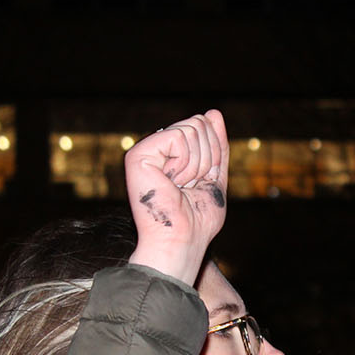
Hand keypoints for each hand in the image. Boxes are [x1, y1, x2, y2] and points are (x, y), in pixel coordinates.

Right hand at [124, 109, 229, 284]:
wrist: (183, 241)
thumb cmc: (198, 219)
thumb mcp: (215, 176)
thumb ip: (216, 146)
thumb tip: (213, 113)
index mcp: (172, 154)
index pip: (203, 126)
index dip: (213, 153)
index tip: (201, 181)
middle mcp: (157, 149)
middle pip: (198, 123)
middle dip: (207, 157)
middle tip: (190, 185)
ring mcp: (146, 150)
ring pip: (191, 128)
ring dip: (196, 164)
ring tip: (180, 186)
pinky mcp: (138, 154)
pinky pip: (178, 136)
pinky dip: (185, 163)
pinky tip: (172, 182)